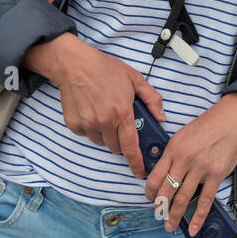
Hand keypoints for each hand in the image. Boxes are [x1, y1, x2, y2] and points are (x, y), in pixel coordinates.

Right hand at [24, 33, 165, 176]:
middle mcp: (104, 122)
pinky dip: (90, 128)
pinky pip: (86, 134)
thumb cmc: (106, 69)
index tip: (139, 172)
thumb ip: (152, 99)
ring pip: (101, 141)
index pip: (131, 146)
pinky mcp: (74, 124)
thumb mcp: (135, 79)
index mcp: (122, 113)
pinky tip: (91, 110)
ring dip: (105, 134)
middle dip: (120, 139)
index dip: (137, 163)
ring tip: (104, 111)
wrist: (76, 65)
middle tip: (119, 121)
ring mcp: (88, 124)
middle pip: (116, 147)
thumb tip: (161, 117)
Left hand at [144, 92, 236, 235]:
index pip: (155, 175)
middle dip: (160, 207)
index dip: (150, 191)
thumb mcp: (184, 133)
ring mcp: (200, 168)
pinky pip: (205, 200)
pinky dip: (198, 216)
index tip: (150, 197)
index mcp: (174, 148)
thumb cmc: (210, 123)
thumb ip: (174, 152)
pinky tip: (193, 226)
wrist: (233, 118)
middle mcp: (184, 159)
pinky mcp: (216, 174)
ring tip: (170, 225)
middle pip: (166, 190)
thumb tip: (167, 171)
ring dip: (174, 215)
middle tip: (158, 215)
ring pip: (183, 198)